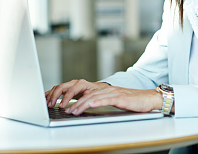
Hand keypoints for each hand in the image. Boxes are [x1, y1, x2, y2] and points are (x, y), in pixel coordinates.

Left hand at [46, 80, 161, 115]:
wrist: (148, 99)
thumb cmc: (129, 101)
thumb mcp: (108, 100)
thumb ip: (95, 100)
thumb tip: (79, 105)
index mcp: (98, 87)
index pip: (76, 86)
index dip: (62, 91)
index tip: (50, 97)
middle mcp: (102, 87)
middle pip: (79, 87)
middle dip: (64, 95)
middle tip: (54, 104)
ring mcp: (110, 91)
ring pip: (89, 94)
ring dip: (76, 102)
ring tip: (67, 110)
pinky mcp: (118, 97)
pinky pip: (102, 99)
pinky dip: (92, 103)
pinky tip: (84, 107)